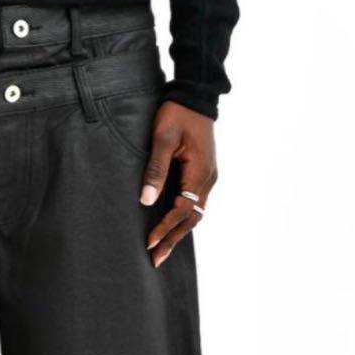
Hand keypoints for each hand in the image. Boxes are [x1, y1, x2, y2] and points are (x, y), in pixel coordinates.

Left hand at [140, 102, 217, 267]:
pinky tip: (172, 228)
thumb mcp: (162, 138)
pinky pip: (195, 203)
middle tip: (155, 260)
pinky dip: (183, 219)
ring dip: (179, 233)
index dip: (165, 228)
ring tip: (162, 250)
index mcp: (199, 171)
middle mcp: (208, 178)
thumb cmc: (177, 113)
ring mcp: (208, 177)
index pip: (182, 209)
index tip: (149, 243)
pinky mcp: (204, 174)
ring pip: (195, 213)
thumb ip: (155, 169)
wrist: (196, 95)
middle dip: (172, 239)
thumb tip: (147, 201)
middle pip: (191, 218)